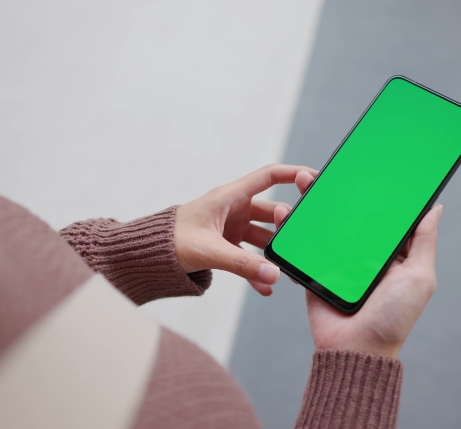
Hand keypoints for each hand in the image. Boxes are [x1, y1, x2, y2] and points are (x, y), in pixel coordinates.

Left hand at [175, 164, 317, 295]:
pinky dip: (257, 270)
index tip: (313, 178)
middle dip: (286, 224)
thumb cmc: (170, 242)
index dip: (291, 174)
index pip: (268, 177)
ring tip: (287, 269)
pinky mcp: (226, 247)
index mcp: (229, 197)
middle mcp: (233, 210)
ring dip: (273, 252)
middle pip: (270, 211)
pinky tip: (266, 287)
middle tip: (297, 238)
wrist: (147, 256)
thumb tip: (274, 275)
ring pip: (263, 237)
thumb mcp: (208, 251)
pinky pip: (249, 257)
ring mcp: (231, 229)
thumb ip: (242, 264)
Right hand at [273, 171, 441, 357]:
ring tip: (305, 180)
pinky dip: (291, 228)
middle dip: (339, 190)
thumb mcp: (419, 278)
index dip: (376, 193)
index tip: (369, 167)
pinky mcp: (313, 271)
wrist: (355, 350)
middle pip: (350, 214)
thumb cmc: (393, 318)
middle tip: (330, 169)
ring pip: (324, 224)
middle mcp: (363, 254)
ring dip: (312, 202)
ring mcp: (336, 261)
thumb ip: (424, 242)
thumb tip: (435, 208)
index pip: (383, 216)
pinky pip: (302, 245)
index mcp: (390, 252)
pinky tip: (285, 211)